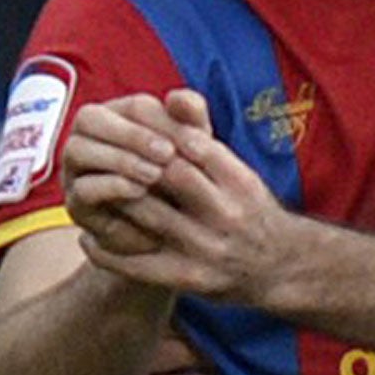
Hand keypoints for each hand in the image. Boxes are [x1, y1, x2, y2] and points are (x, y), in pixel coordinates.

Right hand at [62, 92, 190, 258]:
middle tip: (168, 154)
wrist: (173, 233)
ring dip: (119, 158)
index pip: (134, 106)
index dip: (165, 121)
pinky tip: (139, 191)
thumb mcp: (193, 151)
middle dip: (132, 134)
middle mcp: (88, 138)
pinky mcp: (76, 204)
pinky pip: (82, 188)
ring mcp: (76, 170)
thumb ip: (191, 121)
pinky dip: (111, 186)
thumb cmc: (183, 181)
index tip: (197, 144)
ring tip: (155, 173)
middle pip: (91, 119)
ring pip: (78, 150)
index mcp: (119, 117)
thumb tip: (179, 97)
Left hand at [77, 89, 299, 304]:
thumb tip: (174, 97)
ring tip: (91, 189)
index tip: (128, 130)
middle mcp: (228, 213)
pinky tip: (90, 239)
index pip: (193, 144)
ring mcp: (208, 248)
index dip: (155, 133)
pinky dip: (108, 252)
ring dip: (114, 201)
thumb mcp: (241, 172)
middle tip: (103, 154)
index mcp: (240, 182)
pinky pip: (139, 264)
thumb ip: (204, 140)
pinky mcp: (192, 278)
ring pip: (148, 215)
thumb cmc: (251, 211)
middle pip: (169, 175)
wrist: (284, 267)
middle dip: (133, 162)